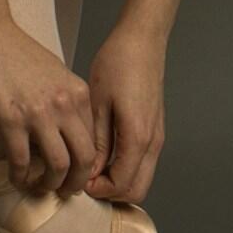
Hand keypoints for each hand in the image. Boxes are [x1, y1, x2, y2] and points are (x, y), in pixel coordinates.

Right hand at [0, 17, 98, 195]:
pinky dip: (20, 176)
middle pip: (85, 158)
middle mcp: (65, 104)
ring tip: (39, 187)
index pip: (95, 140)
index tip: (77, 176)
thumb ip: (67, 101)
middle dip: (76, 183)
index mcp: (78, 92)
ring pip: (58, 166)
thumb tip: (68, 133)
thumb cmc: (18, 52)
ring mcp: (40, 112)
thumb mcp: (56, 73)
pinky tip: (15, 178)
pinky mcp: (11, 118)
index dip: (89, 166)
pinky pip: (22, 160)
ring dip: (49, 184)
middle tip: (64, 192)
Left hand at [83, 22, 166, 203]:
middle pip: (135, 191)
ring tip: (89, 165)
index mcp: (138, 137)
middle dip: (109, 193)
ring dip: (117, 181)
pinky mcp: (155, 129)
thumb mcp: (98, 103)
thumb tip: (89, 172)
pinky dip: (124, 167)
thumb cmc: (118, 63)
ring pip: (141, 178)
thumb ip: (96, 143)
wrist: (142, 39)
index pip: (120, 186)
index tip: (76, 177)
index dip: (96, 190)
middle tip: (82, 177)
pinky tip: (102, 151)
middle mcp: (153, 142)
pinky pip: (143, 162)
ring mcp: (157, 136)